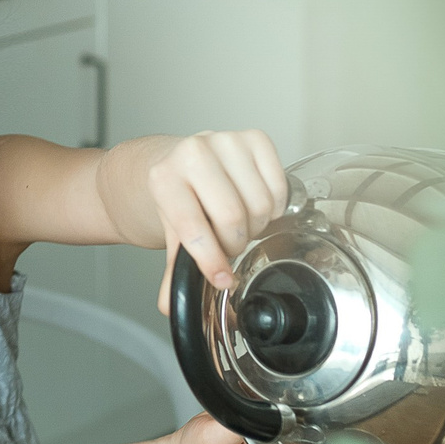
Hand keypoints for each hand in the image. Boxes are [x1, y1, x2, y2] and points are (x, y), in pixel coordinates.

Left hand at [146, 129, 288, 305]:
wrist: (178, 162)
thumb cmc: (178, 197)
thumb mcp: (170, 232)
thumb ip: (175, 269)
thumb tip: (174, 305)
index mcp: (164, 177)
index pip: (193, 228)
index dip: (212, 260)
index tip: (222, 278)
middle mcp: (193, 152)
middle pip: (233, 218)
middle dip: (234, 242)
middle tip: (228, 243)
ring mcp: (226, 140)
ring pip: (261, 204)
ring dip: (255, 225)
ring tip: (239, 223)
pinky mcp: (255, 138)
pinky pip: (280, 187)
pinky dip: (274, 206)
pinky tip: (254, 204)